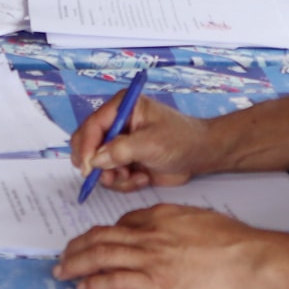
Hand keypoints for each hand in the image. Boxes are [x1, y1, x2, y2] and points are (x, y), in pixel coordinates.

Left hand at [54, 205, 285, 288]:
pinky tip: (85, 287)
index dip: (101, 235)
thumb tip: (161, 234)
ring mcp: (151, 258)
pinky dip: (96, 283)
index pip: (121, 224)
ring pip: (101, 256)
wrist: (250, 258)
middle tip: (63, 257)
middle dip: (77, 247)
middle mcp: (149, 234)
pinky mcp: (157, 283)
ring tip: (63, 272)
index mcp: (160, 215)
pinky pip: (116, 281)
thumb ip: (173, 224)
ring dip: (76, 264)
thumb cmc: (232, 241)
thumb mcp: (197, 218)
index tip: (92, 244)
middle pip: (101, 238)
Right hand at [69, 94, 214, 188]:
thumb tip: (95, 161)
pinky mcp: (124, 161)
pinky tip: (142, 178)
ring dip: (114, 176)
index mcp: (122, 107)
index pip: (93, 125)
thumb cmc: (181, 140)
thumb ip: (121, 150)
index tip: (87, 168)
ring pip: (98, 165)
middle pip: (88, 145)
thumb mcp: (151, 143)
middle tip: (111, 176)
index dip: (86, 147)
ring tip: (135, 176)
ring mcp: (119, 144)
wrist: (201, 155)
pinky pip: (111, 176)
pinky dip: (124, 182)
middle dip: (98, 164)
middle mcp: (116, 123)